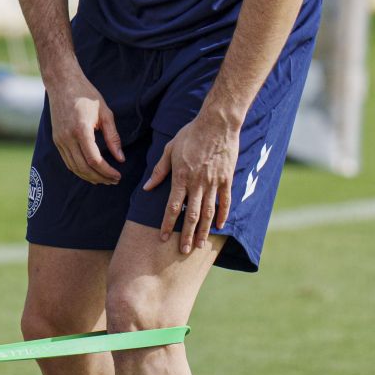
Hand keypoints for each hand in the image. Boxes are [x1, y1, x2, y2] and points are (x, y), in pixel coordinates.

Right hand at [46, 71, 123, 184]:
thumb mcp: (105, 113)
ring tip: (104, 180)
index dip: (107, 172)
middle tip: (114, 181)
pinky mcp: (56, 140)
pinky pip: (67, 162)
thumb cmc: (86, 95)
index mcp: (81, 130)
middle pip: (84, 168)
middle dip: (100, 178)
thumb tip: (120, 159)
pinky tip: (90, 172)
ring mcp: (60, 140)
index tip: (118, 175)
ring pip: (74, 168)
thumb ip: (113, 137)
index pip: (94, 160)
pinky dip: (79, 170)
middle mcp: (68, 138)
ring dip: (89, 177)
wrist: (62, 83)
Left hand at [142, 110, 239, 253]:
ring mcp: (213, 182)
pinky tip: (219, 226)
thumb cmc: (191, 134)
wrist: (217, 123)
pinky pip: (225, 201)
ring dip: (204, 230)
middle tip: (184, 251)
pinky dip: (223, 215)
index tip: (163, 238)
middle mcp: (197, 183)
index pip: (172, 207)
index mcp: (181, 177)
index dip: (167, 224)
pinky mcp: (226, 179)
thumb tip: (147, 187)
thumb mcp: (170, 149)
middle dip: (187, 235)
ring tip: (200, 245)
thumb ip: (159, 170)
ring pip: (208, 212)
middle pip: (191, 215)